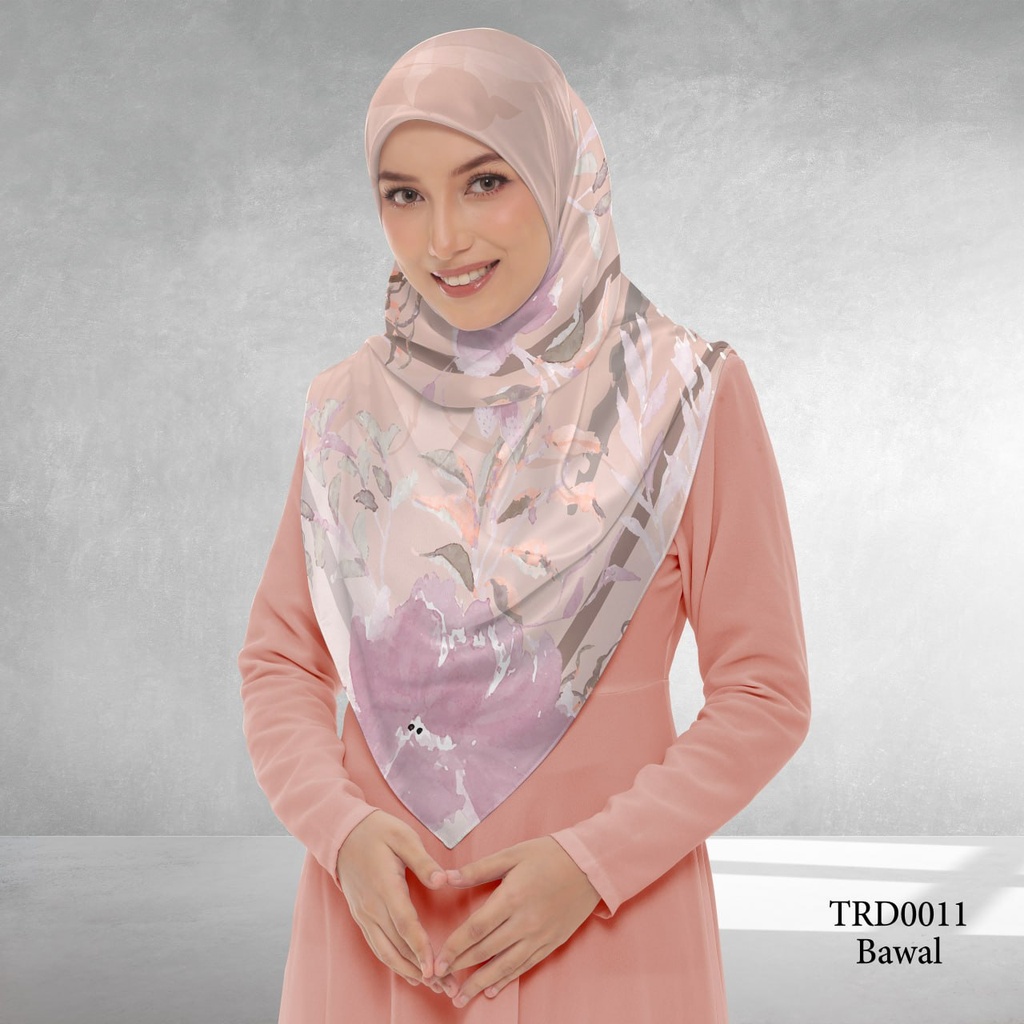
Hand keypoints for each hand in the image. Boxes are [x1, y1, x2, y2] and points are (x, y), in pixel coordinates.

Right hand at [335, 809, 458, 996]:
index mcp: (385, 887)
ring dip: (408, 972)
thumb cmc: (377, 831)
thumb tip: (443, 880)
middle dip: (422, 970)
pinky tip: (409, 972)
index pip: (405, 924)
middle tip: (447, 986)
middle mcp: (372, 907)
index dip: (420, 949)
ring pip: (385, 952)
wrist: (342, 833)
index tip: (435, 969)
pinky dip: (393, 963)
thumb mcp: (403, 836)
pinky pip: (377, 946)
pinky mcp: (362, 916)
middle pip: (397, 946)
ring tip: (433, 986)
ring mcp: (364, 914)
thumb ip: (423, 861)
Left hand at [434, 836, 601, 1007]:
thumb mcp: (512, 854)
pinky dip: (507, 980)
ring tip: (461, 997)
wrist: (590, 865)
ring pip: (505, 966)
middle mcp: (525, 922)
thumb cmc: (549, 855)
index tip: (437, 960)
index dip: (454, 947)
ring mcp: (539, 936)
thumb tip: (445, 877)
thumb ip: (478, 869)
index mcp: (512, 898)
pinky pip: (525, 966)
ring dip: (480, 983)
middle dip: (460, 968)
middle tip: (439, 980)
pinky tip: (492, 989)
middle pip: (486, 951)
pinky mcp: (551, 943)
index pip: (475, 930)